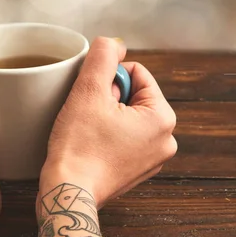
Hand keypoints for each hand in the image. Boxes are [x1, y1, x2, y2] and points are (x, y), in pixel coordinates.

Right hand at [40, 37, 176, 209]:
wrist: (68, 193)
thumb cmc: (78, 146)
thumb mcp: (88, 91)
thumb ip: (103, 57)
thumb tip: (115, 44)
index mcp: (164, 118)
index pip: (137, 74)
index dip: (108, 79)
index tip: (93, 99)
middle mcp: (167, 140)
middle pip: (134, 95)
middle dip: (109, 99)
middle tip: (90, 117)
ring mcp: (154, 158)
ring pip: (128, 116)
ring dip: (108, 116)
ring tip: (90, 131)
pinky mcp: (139, 170)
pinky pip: (126, 137)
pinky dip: (110, 135)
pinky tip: (93, 144)